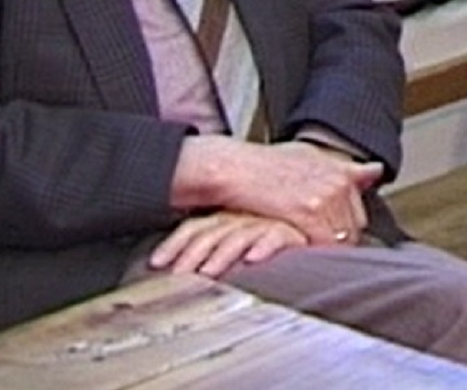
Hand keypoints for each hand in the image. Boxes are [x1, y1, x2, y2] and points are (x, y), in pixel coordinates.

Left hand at [149, 211, 308, 276]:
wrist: (309, 192)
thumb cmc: (273, 214)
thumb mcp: (237, 221)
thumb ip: (215, 239)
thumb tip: (181, 264)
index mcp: (226, 213)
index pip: (193, 227)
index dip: (173, 244)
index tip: (156, 263)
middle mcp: (241, 216)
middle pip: (210, 233)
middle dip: (191, 255)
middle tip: (178, 275)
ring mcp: (265, 221)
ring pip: (238, 236)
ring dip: (221, 255)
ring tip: (208, 273)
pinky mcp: (292, 228)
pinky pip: (276, 236)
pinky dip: (264, 246)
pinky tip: (253, 258)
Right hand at [172, 136, 382, 244]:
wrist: (233, 167)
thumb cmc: (265, 165)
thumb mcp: (310, 156)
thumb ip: (344, 168)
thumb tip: (376, 171)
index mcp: (341, 171)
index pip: (360, 213)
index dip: (342, 227)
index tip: (328, 234)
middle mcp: (339, 182)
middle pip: (354, 229)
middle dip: (336, 240)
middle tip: (308, 241)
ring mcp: (327, 197)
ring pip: (341, 240)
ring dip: (324, 249)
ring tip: (299, 245)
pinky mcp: (310, 213)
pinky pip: (324, 245)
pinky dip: (312, 252)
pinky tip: (294, 250)